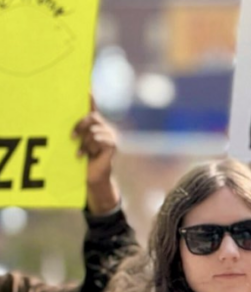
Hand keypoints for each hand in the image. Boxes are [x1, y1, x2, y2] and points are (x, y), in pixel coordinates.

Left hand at [72, 98, 118, 213]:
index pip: (93, 107)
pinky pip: (99, 138)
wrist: (92, 177)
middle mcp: (105, 128)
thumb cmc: (83, 159)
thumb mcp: (77, 141)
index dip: (91, 97)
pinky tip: (88, 155)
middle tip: (72, 137)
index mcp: (96, 125)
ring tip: (83, 152)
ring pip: (94, 129)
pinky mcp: (113, 145)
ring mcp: (111, 136)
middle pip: (92, 117)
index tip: (87, 86)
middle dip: (80, 126)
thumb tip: (69, 121)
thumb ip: (76, 130)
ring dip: (85, 142)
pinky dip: (90, 146)